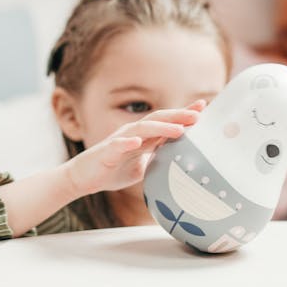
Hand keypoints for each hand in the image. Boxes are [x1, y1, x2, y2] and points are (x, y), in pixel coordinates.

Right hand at [65, 100, 205, 196]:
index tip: (203, 107)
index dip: (183, 114)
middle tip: (198, 115)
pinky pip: (117, 146)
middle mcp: (132, 134)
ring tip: (179, 130)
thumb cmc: (112, 170)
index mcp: (142, 136)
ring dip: (160, 128)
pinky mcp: (106, 152)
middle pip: (157, 119)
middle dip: (178, 116)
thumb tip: (180, 158)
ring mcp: (118, 141)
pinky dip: (127, 143)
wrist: (83, 178)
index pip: (166, 121)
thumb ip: (157, 156)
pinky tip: (137, 142)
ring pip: (141, 129)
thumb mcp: (142, 165)